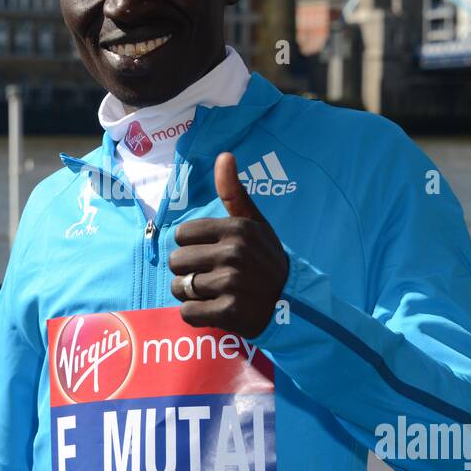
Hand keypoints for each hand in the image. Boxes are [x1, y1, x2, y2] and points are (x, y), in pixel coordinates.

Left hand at [169, 152, 288, 338]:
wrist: (294, 303)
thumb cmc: (267, 260)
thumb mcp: (255, 223)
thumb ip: (234, 192)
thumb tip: (224, 155)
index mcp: (237, 229)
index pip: (182, 235)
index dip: (192, 246)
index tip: (211, 254)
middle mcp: (234, 253)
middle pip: (176, 261)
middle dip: (188, 271)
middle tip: (211, 277)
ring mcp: (232, 284)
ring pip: (179, 287)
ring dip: (191, 294)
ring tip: (214, 294)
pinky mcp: (229, 312)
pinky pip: (187, 312)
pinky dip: (196, 315)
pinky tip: (215, 310)